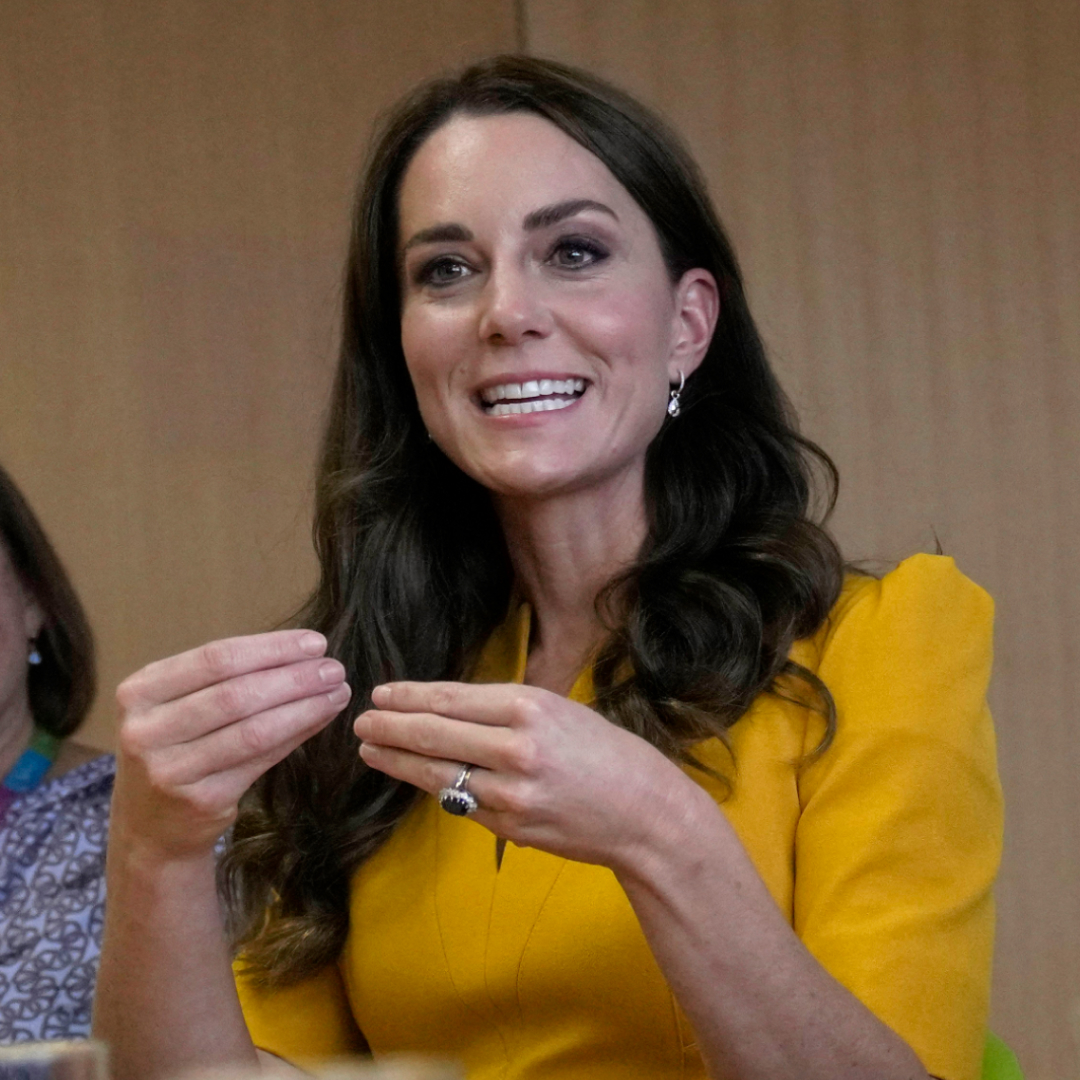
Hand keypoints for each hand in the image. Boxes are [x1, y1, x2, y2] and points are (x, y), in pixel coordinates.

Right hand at [113, 630, 351, 860]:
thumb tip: (305, 653)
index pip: (215, 659)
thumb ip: (226, 679)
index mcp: (139, 692)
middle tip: (334, 669)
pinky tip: (320, 720)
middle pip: (236, 693)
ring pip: (253, 730)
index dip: (271, 648)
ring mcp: (170, 770)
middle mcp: (146, 731)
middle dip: (294, 677)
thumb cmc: (176, 750)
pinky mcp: (199, 801)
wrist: (150, 828)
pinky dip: (296, 735)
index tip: (315, 643)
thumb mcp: (179, 707)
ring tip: (337, 693)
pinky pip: (260, 760)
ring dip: (304, 707)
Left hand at [354, 681, 698, 869]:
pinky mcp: (509, 827)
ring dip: (399, 762)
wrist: (645, 812)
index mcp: (530, 707)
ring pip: (438, 775)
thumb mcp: (561, 711)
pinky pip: (462, 804)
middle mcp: (515, 747)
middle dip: (390, 728)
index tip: (380, 693)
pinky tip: (418, 778)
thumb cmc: (606, 752)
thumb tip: (448, 710)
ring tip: (371, 751)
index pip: (451, 699)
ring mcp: (510, 792)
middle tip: (361, 722)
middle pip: (434, 735)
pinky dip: (438, 789)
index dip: (408, 697)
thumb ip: (507, 711)